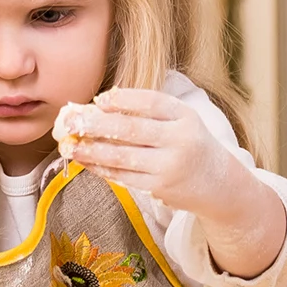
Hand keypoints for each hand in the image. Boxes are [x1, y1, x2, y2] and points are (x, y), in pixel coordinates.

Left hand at [65, 89, 286, 277]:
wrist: (217, 184)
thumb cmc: (189, 143)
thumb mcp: (180, 120)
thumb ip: (148, 110)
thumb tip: (99, 104)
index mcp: (185, 116)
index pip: (151, 102)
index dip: (123, 99)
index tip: (99, 99)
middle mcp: (179, 140)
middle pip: (131, 129)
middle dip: (96, 124)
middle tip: (70, 120)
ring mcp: (169, 166)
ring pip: (123, 156)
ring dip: (91, 149)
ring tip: (69, 144)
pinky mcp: (159, 188)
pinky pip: (124, 176)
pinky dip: (101, 167)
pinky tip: (85, 160)